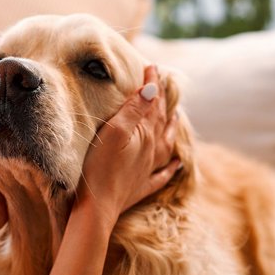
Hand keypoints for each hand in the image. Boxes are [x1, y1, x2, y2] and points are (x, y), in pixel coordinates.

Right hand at [75, 65, 179, 233]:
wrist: (97, 207)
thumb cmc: (100, 167)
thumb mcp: (115, 132)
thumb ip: (134, 111)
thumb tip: (154, 90)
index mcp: (145, 134)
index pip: (152, 103)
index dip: (152, 84)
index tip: (152, 67)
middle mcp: (151, 151)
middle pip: (161, 121)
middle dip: (162, 101)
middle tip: (164, 85)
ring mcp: (147, 170)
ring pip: (166, 145)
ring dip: (171, 129)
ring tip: (177, 118)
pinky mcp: (140, 187)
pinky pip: (162, 175)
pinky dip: (171, 167)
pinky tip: (177, 164)